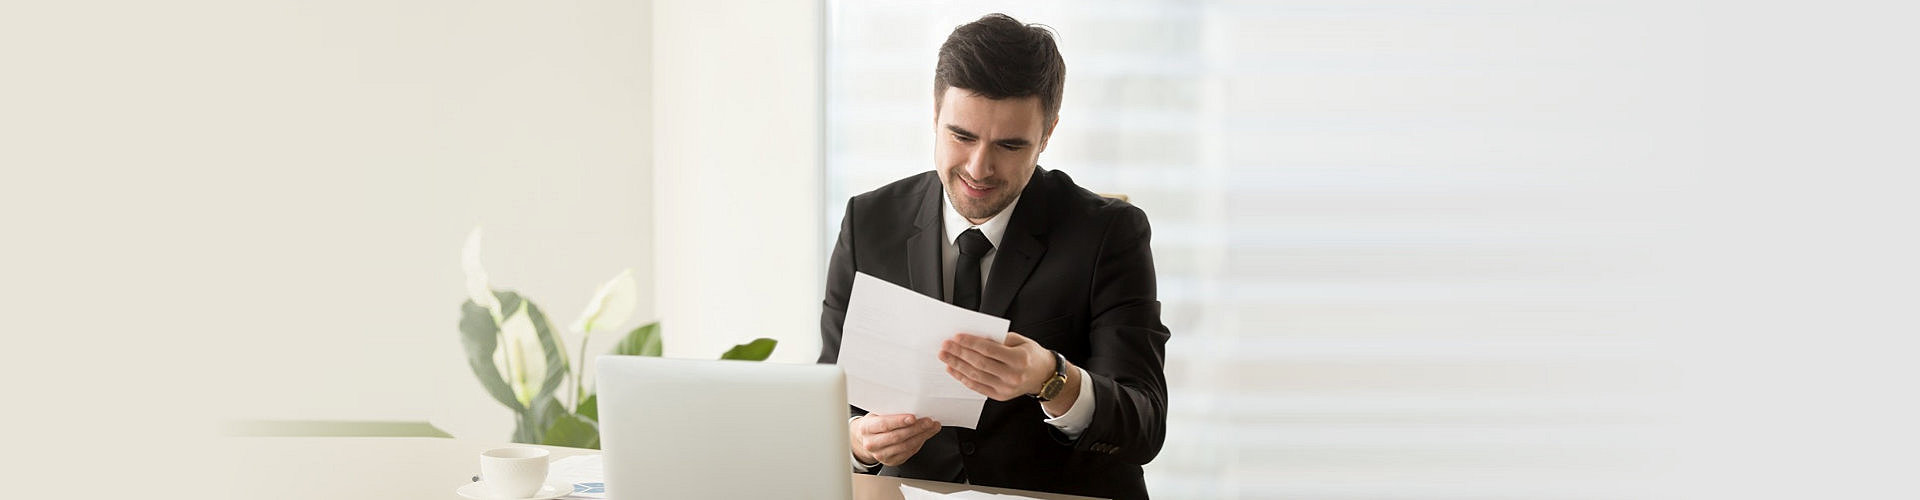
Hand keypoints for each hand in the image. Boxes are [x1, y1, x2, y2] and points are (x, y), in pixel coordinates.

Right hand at [850, 413, 940, 465]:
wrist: (867, 439)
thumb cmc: (875, 424)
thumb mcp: (877, 415)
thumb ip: (891, 413)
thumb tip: (913, 407)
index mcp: (866, 428)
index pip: (884, 424)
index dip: (899, 421)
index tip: (913, 417)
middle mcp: (872, 444)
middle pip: (897, 437)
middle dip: (916, 428)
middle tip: (928, 421)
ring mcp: (881, 455)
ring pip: (905, 446)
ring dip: (921, 436)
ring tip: (932, 427)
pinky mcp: (891, 461)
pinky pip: (908, 452)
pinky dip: (919, 443)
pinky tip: (925, 435)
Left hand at [939, 332, 1053, 400]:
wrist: (1044, 376)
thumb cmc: (1031, 355)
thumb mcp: (1020, 341)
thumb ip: (999, 339)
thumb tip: (975, 338)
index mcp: (1019, 359)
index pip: (989, 350)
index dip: (971, 343)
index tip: (956, 337)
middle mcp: (1012, 376)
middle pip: (979, 363)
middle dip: (960, 353)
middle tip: (946, 345)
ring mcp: (1006, 388)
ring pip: (976, 376)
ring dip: (957, 365)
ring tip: (945, 356)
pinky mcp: (1000, 396)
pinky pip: (977, 387)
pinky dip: (963, 378)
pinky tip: (953, 369)